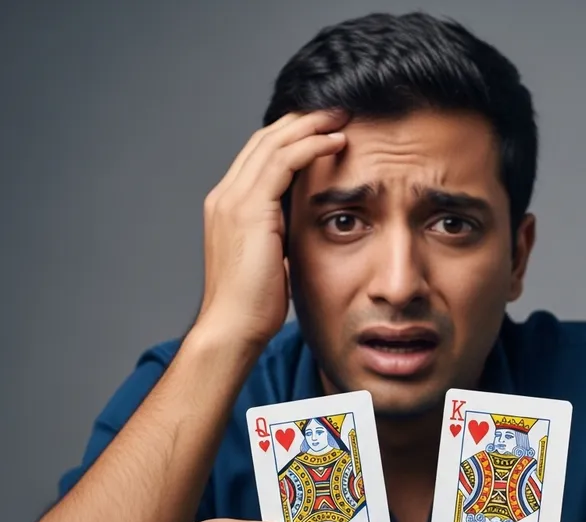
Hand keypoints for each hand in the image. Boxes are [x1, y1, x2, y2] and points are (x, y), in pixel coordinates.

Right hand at [197, 109, 348, 345]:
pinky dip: (310, 146)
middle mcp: (226, 196)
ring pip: (273, 143)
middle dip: (301, 122)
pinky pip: (282, 162)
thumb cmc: (254, 306)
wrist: (234, 328)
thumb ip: (280, 237)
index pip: (258, 157)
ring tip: (341, 117)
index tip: (321, 130)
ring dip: (309, 125)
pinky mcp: (250, 210)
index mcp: (227, 207)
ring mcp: (233, 200)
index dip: (290, 138)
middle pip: (263, 140)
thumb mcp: (270, 261)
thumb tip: (303, 231)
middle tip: (335, 112)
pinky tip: (336, 141)